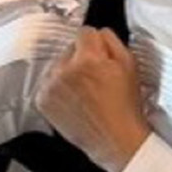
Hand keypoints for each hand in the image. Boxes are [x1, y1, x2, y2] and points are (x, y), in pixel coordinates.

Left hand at [38, 28, 152, 171]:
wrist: (114, 139)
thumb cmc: (125, 105)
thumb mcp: (130, 65)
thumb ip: (112, 41)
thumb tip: (97, 32)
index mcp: (88, 58)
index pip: (84, 32)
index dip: (95, 43)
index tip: (100, 56)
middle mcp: (64, 69)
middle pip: (69, 49)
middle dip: (81, 58)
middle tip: (95, 79)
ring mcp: (50, 86)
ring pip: (57, 66)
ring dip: (67, 73)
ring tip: (84, 92)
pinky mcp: (41, 100)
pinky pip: (47, 83)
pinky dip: (58, 89)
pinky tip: (73, 101)